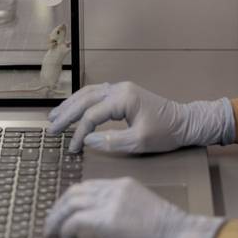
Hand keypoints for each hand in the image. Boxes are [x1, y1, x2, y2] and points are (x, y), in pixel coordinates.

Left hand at [45, 177, 224, 237]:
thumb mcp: (143, 210)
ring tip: (51, 231)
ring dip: (56, 218)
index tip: (63, 211)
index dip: (71, 199)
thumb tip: (103, 223)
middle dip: (58, 207)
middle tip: (50, 222)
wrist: (182, 236)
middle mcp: (114, 189)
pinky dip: (64, 228)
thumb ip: (122, 209)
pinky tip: (64, 237)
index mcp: (124, 184)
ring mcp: (110, 203)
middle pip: (75, 192)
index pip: (89, 186)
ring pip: (70, 204)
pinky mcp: (107, 220)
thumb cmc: (170, 230)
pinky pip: (75, 221)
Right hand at [47, 82, 235, 153]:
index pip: (92, 115)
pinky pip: (96, 95)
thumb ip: (112, 141)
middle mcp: (119, 89)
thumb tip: (87, 140)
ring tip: (55, 116)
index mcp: (123, 98)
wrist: (186, 123)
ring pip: (88, 94)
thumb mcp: (140, 142)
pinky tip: (73, 109)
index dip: (78, 133)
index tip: (72, 148)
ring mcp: (121, 89)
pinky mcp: (123, 94)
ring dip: (71, 105)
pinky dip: (82, 102)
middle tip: (51, 128)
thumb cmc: (167, 132)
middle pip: (85, 99)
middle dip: (67, 114)